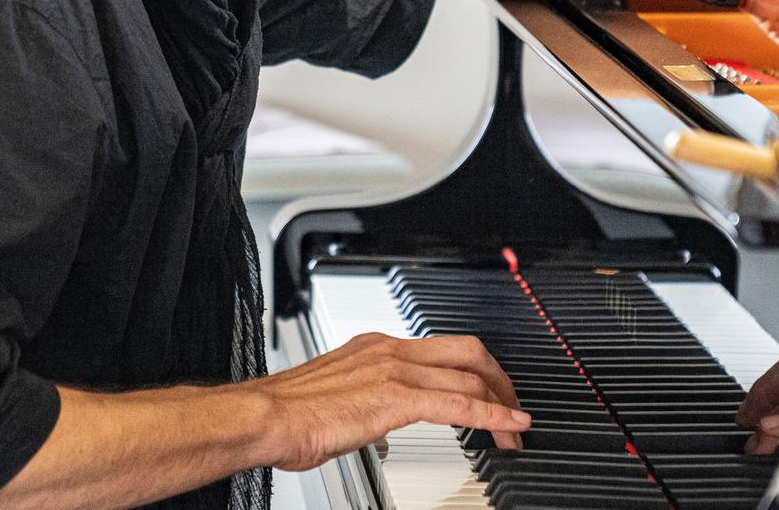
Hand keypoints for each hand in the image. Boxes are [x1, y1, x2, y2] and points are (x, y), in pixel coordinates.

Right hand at [251, 332, 529, 471]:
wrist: (263, 417)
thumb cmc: (285, 414)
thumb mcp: (335, 404)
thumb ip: (363, 410)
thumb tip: (376, 430)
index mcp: (375, 348)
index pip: (439, 350)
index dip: (474, 371)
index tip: (487, 393)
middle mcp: (389, 350)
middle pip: (467, 352)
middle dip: (499, 378)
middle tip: (513, 406)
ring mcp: (395, 369)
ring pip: (470, 375)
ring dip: (501, 403)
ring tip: (515, 428)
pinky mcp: (396, 396)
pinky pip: (459, 403)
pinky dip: (492, 415)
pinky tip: (507, 428)